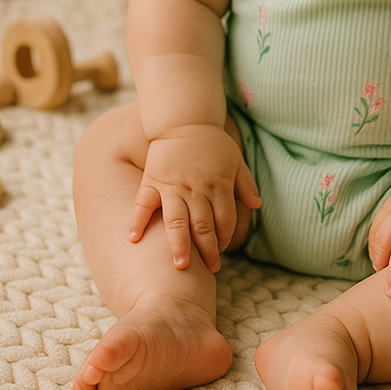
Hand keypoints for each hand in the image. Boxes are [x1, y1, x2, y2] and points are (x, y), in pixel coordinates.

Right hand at [129, 124, 259, 272]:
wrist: (184, 120)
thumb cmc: (212, 142)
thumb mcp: (236, 159)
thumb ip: (245, 184)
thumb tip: (257, 205)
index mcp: (218, 184)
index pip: (224, 219)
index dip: (225, 238)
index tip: (221, 252)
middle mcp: (196, 188)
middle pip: (203, 224)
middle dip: (207, 250)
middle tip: (209, 270)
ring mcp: (173, 186)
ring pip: (176, 219)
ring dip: (179, 243)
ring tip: (180, 265)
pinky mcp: (152, 180)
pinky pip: (143, 203)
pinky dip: (137, 221)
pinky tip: (133, 239)